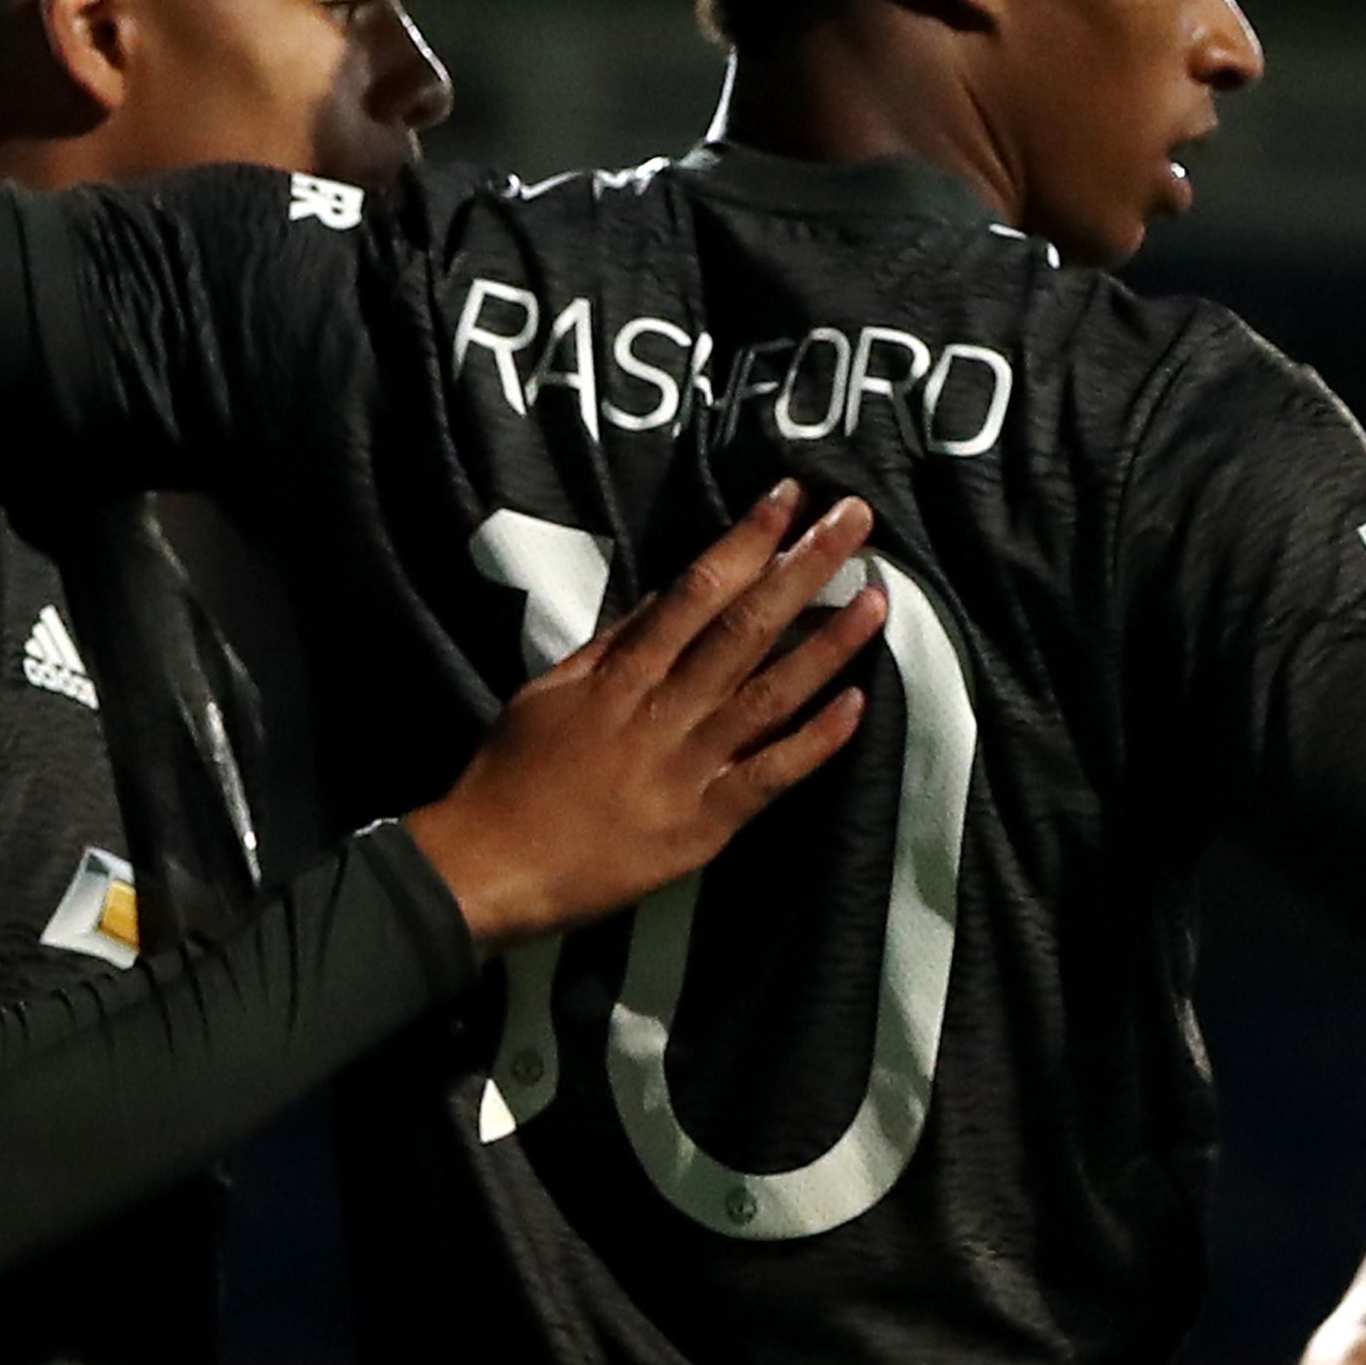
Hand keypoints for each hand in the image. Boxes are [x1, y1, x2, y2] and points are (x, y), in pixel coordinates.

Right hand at [406, 483, 888, 944]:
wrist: (488, 868)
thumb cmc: (511, 778)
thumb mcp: (547, 694)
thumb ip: (609, 648)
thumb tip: (662, 597)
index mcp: (620, 675)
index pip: (695, 592)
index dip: (747, 541)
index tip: (791, 497)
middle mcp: (660, 711)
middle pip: (744, 628)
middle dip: (804, 568)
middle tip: (856, 520)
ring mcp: (686, 767)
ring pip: (769, 695)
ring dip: (827, 645)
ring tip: (877, 599)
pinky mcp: (705, 825)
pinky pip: (769, 777)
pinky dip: (815, 741)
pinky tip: (857, 704)